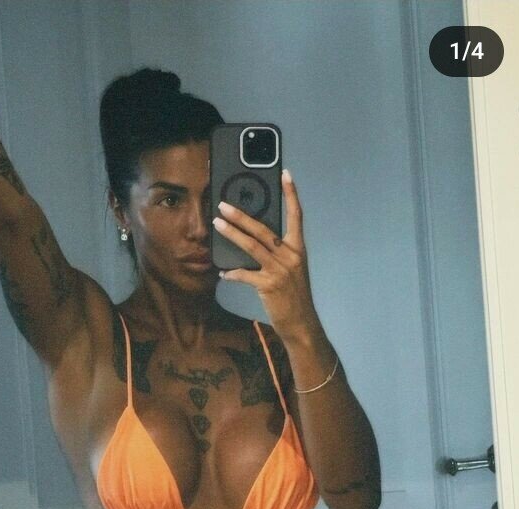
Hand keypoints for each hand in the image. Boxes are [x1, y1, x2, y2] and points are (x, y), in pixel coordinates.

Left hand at [212, 170, 318, 339]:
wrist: (301, 323)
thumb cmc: (294, 296)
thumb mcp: (291, 270)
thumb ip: (277, 254)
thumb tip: (253, 240)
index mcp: (298, 249)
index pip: (296, 215)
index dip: (291, 194)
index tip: (286, 174)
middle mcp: (290, 256)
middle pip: (263, 229)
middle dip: (242, 215)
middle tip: (224, 205)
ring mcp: (280, 270)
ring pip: (252, 246)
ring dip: (232, 234)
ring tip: (217, 224)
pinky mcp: (268, 285)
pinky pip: (245, 274)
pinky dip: (232, 273)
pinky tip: (223, 273)